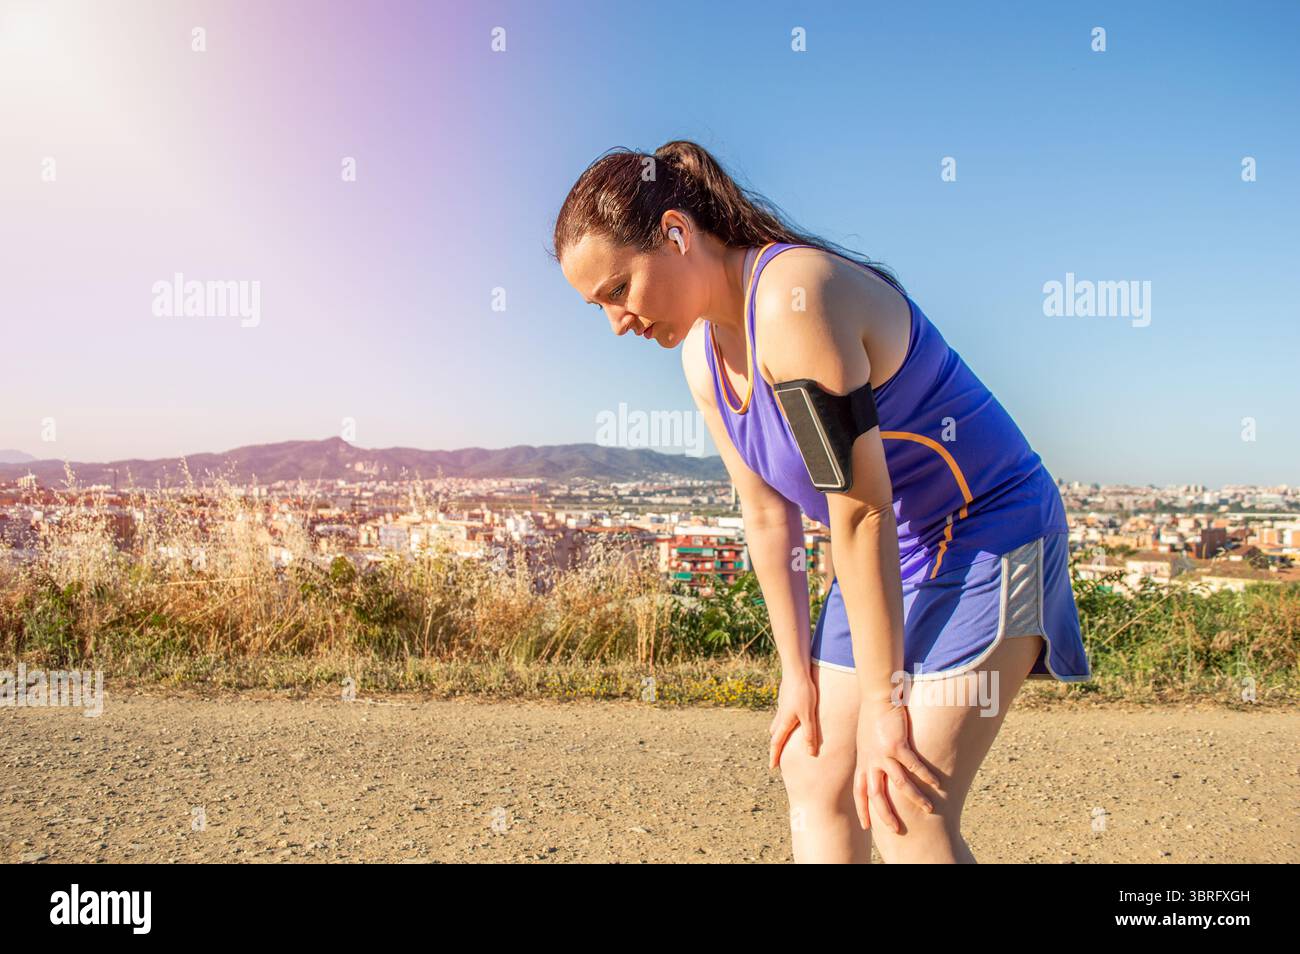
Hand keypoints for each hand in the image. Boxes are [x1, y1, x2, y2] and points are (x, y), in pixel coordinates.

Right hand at [768, 670, 820, 769]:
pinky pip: (782, 714)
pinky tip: (792, 717)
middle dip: (775, 745)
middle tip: (778, 753)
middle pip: (774, 733)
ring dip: (779, 732)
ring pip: (777, 723)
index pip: (777, 743)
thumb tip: (810, 754)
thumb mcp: (809, 716)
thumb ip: (809, 735)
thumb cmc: (803, 693)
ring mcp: (782, 705)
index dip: (774, 756)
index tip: (772, 767)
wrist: (796, 670)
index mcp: (784, 722)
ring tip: (785, 737)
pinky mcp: (786, 698)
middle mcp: (780, 715)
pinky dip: (784, 721)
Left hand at [852, 700, 940, 831]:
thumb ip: (870, 757)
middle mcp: (871, 761)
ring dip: (915, 798)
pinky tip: (937, 784)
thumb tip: (875, 768)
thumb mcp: (866, 741)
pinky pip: (914, 766)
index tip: (866, 826)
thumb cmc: (873, 717)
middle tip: (896, 830)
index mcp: (863, 762)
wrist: (876, 697)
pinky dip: (926, 776)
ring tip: (929, 809)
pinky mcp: (897, 745)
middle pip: (875, 795)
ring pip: (899, 784)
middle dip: (885, 815)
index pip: (859, 792)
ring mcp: (883, 754)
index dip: (862, 809)